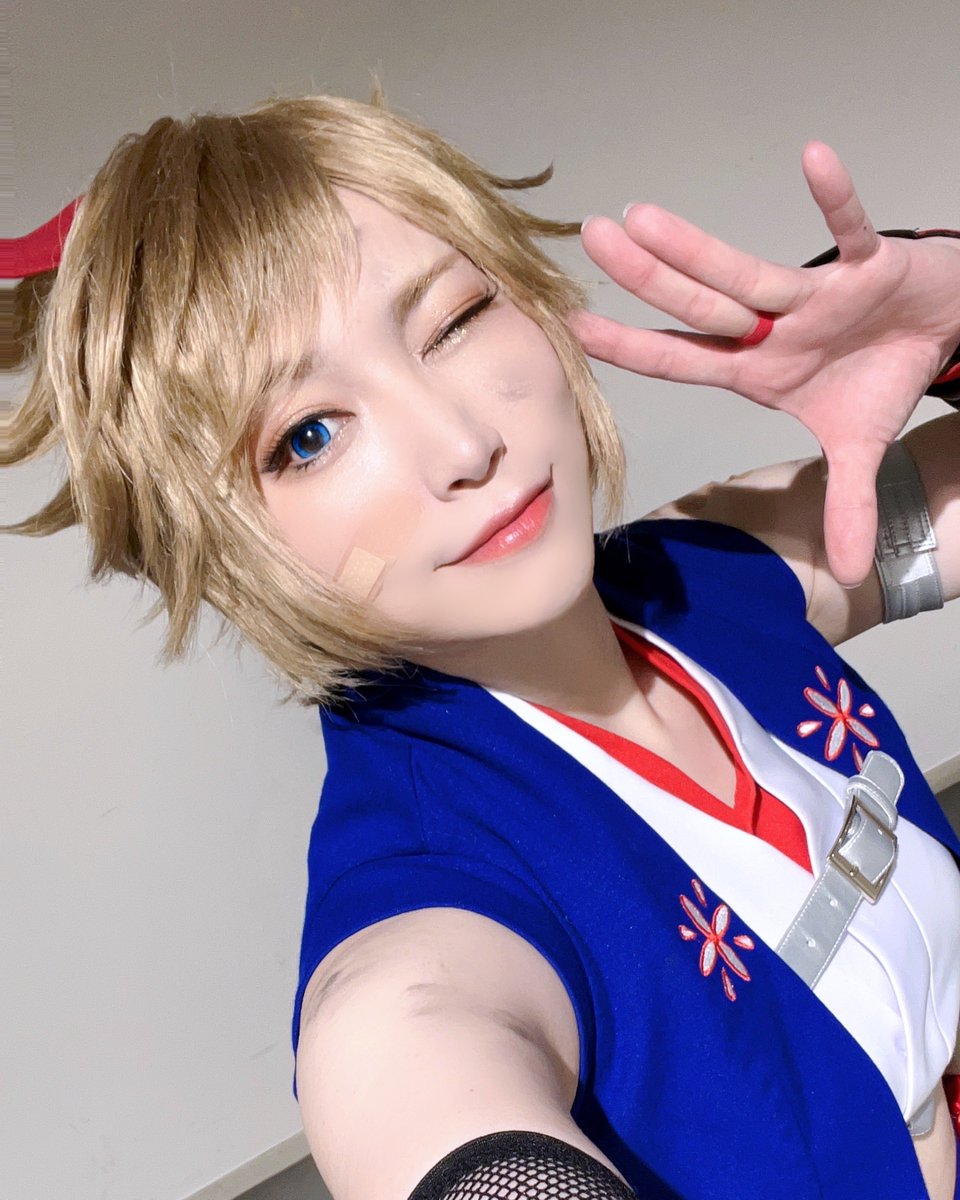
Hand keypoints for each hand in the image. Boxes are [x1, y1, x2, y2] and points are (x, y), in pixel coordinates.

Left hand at [572, 143, 959, 585]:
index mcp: (761, 368)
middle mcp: (776, 326)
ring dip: (698, 248)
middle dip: (651, 277)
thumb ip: (846, 503)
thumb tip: (846, 575)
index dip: (635, 347)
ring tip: (642, 218)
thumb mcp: (861, 448)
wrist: (943, 329)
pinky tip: (813, 159)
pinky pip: (853, 230)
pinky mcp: (872, 264)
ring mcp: (819, 294)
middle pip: (703, 303)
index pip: (685, 357)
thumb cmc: (881, 375)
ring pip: (750, 270)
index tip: (576, 328)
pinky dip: (838, 200)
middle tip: (594, 237)